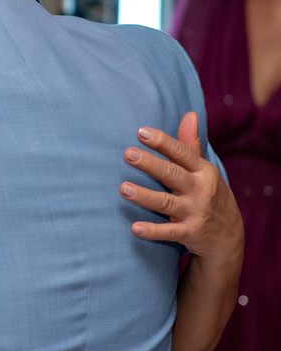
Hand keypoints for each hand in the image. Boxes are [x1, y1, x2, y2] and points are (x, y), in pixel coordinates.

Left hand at [121, 112, 244, 350]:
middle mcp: (199, 190)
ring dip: (144, 196)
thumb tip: (189, 114)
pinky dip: (152, 231)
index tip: (140, 131)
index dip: (162, 142)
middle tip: (127, 153)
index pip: (182, 153)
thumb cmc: (208, 194)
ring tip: (122, 188)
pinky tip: (133, 227)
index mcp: (202, 171)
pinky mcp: (188, 233)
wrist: (227, 236)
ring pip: (166, 203)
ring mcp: (194, 212)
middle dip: (150, 164)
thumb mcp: (204, 170)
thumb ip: (191, 144)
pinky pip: (168, 232)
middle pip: (172, 175)